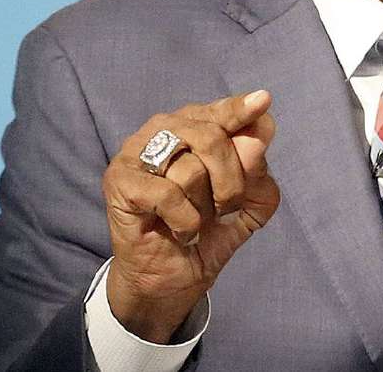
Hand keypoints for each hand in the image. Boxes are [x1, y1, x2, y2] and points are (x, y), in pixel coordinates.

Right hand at [101, 90, 280, 342]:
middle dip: (231, 180)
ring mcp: (135, 153)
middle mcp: (162, 130)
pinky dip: (186, 221)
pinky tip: (181, 232)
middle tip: (225, 208)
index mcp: (193, 127)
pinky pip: (169, 194)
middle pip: (211, 137)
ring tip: (196, 222)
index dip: (240, 111)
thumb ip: (258, 173)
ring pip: (190, 167)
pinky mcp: (120, 181)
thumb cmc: (208, 233)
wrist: (173, 280)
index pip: (221, 112)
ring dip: (205, 207)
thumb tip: (256, 141)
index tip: (263, 101)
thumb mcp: (250, 204)